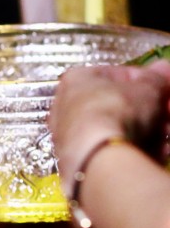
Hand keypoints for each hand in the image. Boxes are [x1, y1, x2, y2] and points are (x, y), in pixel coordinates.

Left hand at [49, 63, 169, 195]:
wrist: (97, 157)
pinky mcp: (80, 159)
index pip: (118, 74)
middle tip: (169, 112)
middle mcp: (67, 106)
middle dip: (152, 109)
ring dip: (150, 130)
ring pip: (118, 128)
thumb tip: (163, 68)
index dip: (147, 81)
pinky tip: (157, 152)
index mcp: (77, 79)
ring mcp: (71, 135)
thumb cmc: (116, 112)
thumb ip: (156, 78)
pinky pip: (112, 149)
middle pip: (119, 105)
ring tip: (167, 135)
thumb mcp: (147, 88)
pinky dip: (136, 149)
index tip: (166, 87)